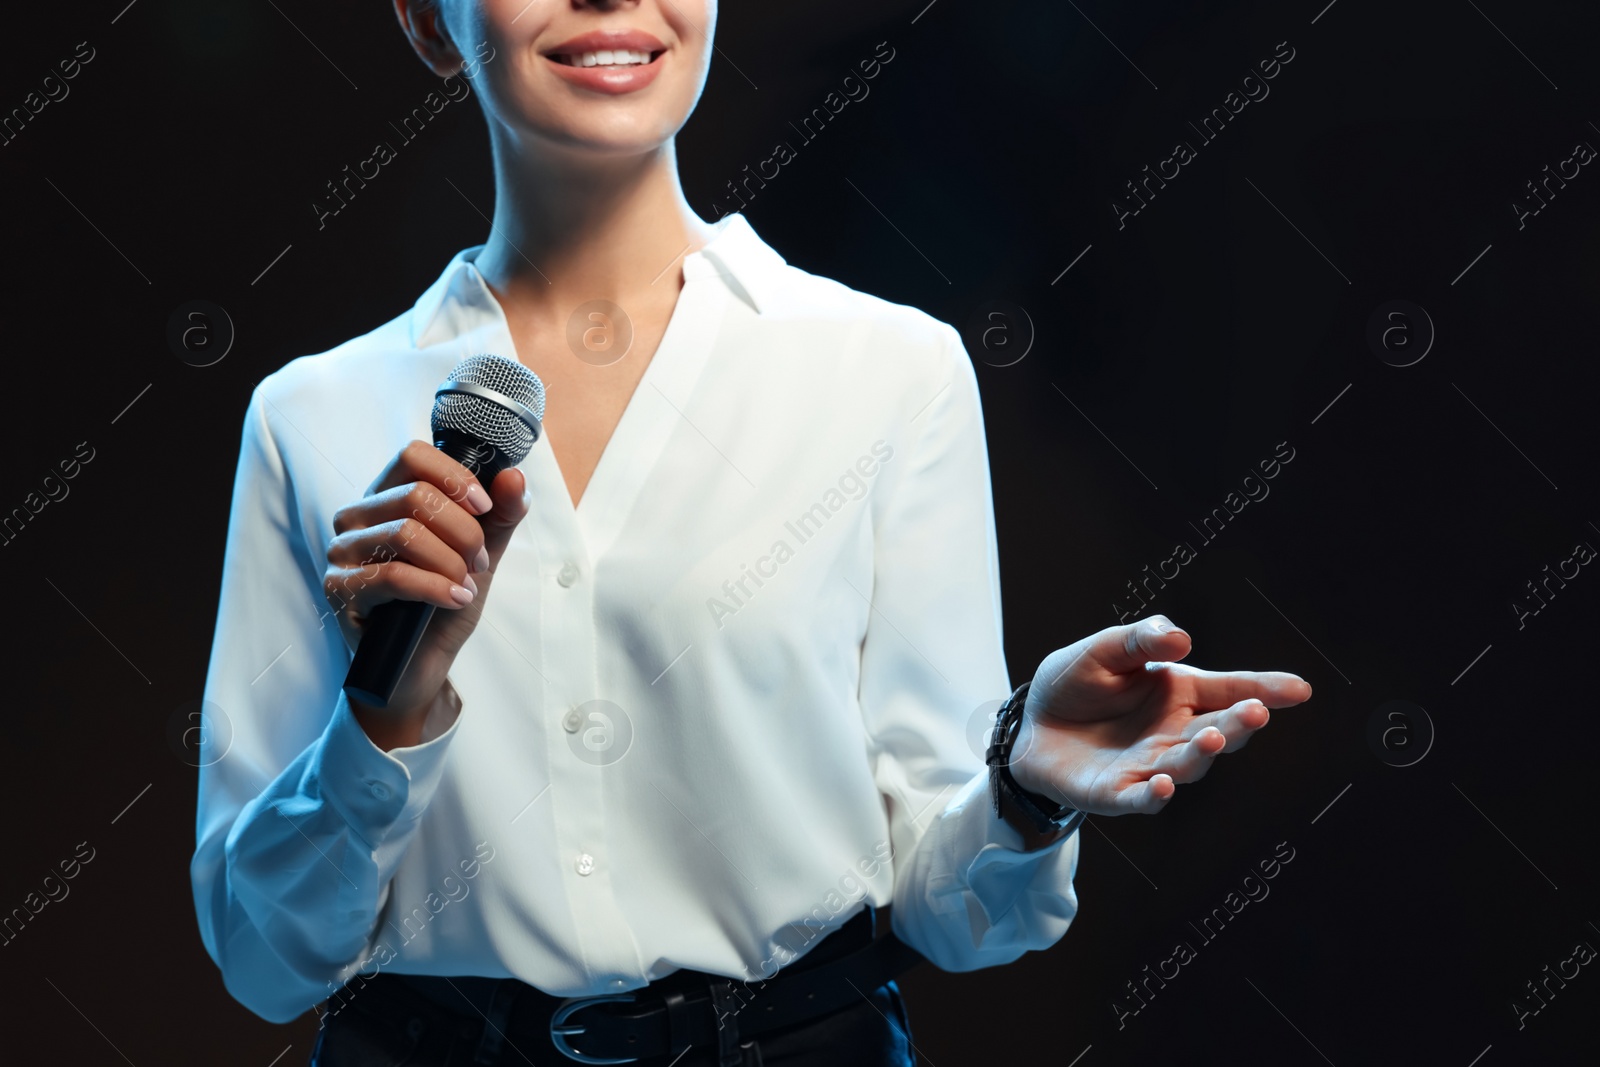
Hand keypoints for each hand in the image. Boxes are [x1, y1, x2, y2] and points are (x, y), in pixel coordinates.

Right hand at [323, 441, 529, 742]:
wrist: (421, 665)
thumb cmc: (443, 604)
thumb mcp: (481, 555)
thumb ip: (500, 516)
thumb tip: (515, 476)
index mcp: (388, 497)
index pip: (413, 455)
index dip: (456, 477)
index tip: (485, 507)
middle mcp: (358, 517)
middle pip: (417, 496)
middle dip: (464, 532)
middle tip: (479, 562)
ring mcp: (343, 552)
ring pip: (406, 533)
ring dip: (451, 562)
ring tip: (466, 585)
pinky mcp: (338, 590)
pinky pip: (392, 576)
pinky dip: (435, 588)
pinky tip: (455, 600)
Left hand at [1006, 615, 1311, 815]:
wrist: (1030, 722)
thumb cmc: (1076, 683)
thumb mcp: (1104, 649)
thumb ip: (1141, 638)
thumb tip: (1181, 638)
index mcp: (1180, 693)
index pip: (1231, 690)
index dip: (1267, 690)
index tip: (1299, 690)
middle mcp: (1174, 733)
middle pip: (1219, 731)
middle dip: (1239, 724)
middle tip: (1255, 712)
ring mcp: (1149, 766)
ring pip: (1187, 766)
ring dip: (1200, 755)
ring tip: (1209, 738)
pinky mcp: (1116, 793)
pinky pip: (1141, 798)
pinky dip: (1154, 795)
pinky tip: (1162, 786)